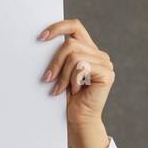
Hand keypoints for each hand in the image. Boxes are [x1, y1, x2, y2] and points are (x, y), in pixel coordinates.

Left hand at [38, 18, 112, 147]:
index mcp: (87, 49)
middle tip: (47, 78)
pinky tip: (74, 92)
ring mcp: (105, 63)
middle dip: (55, 62)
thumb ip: (58, 56)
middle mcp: (98, 54)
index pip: (74, 26)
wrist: (77, 120)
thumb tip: (41, 40)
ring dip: (62, 75)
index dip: (58, 27)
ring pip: (74, 56)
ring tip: (58, 89)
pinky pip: (82, 67)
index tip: (40, 38)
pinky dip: (73, 80)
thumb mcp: (59, 73)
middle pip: (70, 43)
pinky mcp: (107, 74)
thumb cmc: (66, 99)